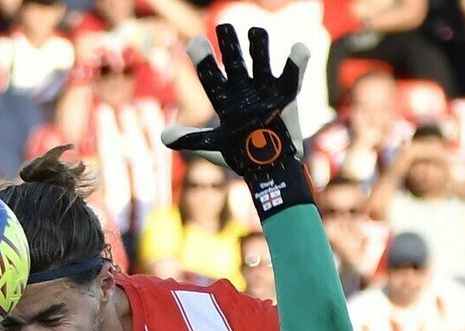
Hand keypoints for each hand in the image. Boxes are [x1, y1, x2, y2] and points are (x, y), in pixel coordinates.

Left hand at [162, 25, 311, 216]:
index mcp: (225, 101)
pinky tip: (300, 48)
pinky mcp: (286, 97)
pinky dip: (297, 63)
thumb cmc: (241, 157)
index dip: (204, 61)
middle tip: (224, 26)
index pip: (212, 77)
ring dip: (259, 48)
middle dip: (231, 45)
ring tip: (256, 31)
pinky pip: (292, 76)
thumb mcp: (213, 147)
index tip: (195, 42)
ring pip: (262, 62)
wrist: (270, 169)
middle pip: (236, 62)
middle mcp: (244, 91)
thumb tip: (163, 136)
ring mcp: (265, 92)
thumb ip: (191, 139)